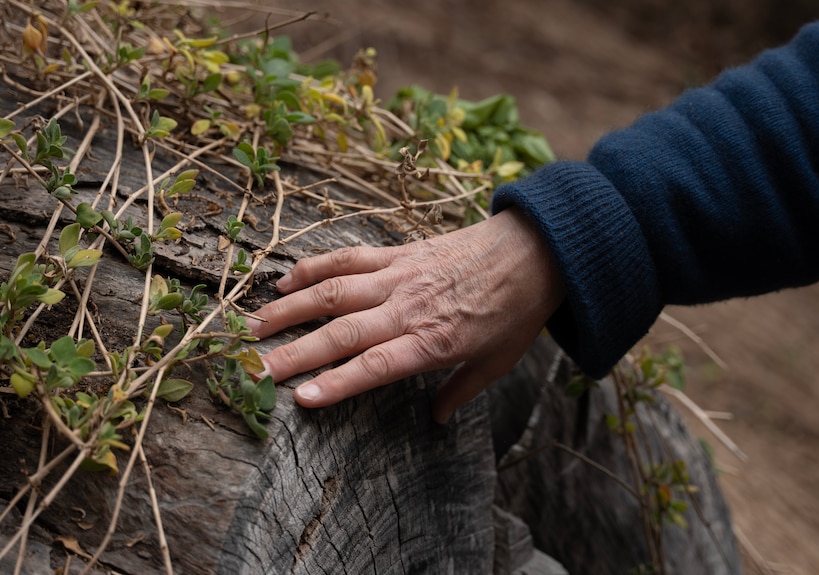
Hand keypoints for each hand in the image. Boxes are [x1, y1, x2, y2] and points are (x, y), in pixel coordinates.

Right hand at [247, 208, 564, 422]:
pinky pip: (348, 258)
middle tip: (255, 369)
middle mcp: (408, 308)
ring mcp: (399, 276)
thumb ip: (459, 392)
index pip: (375, 366)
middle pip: (343, 332)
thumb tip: (435, 421)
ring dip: (290, 309)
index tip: (300, 398)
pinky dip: (314, 268)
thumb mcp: (496, 363)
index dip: (337, 383)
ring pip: (334, 291)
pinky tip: (285, 280)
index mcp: (433, 341)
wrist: (533, 251)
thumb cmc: (515, 311)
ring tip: (253, 326)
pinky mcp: (397, 253)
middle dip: (295, 353)